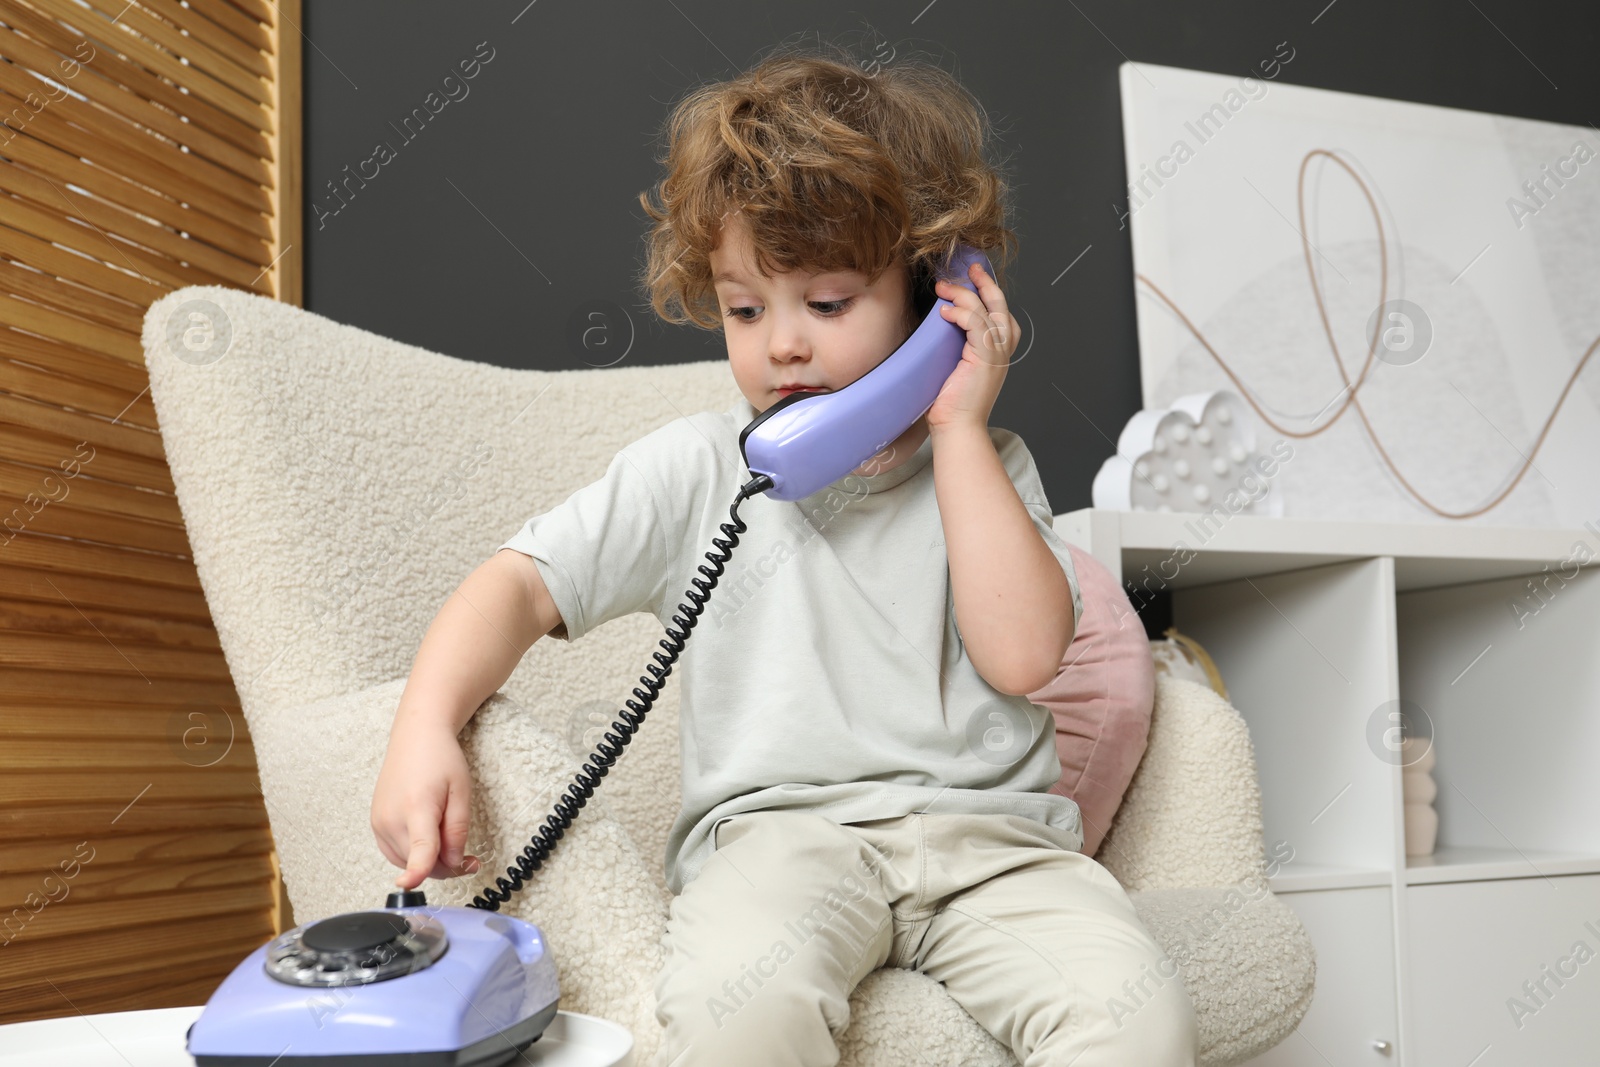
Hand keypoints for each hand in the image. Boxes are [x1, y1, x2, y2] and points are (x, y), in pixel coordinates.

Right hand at [371, 714, 481, 888]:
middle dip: (446, 866)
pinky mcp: (375, 825)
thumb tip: (453, 862)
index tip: (409, 885)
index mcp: (417, 807)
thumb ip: (457, 830)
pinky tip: (429, 837)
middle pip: (418, 862)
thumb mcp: (461, 792)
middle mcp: (391, 818)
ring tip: (447, 838)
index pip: (418, 848)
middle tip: (470, 858)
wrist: (415, 738)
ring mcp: (379, 823)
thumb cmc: (440, 759)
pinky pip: (396, 854)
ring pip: (407, 862)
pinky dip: (414, 854)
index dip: (416, 871)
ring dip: (429, 862)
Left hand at [927, 261, 1020, 431]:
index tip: (971, 277)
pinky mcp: (987, 358)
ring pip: (986, 310)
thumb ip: (955, 344)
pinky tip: (945, 311)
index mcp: (998, 351)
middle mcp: (1003, 350)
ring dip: (963, 294)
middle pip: (1000, 304)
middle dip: (984, 282)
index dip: (989, 292)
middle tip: (968, 268)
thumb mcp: (953, 366)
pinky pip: (977, 324)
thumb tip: (938, 323)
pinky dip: (961, 313)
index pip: (1000, 313)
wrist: (957, 428)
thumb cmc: (950, 404)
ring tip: (942, 287)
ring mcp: (997, 354)